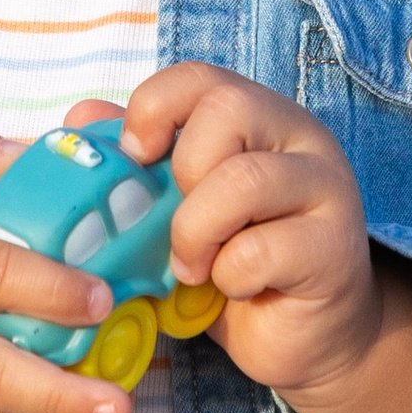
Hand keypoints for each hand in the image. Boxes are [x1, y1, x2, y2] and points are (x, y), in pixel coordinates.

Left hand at [78, 66, 411, 412]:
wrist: (303, 335)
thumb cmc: (233, 263)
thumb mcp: (176, 210)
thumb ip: (134, 164)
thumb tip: (79, 118)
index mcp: (257, 118)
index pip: (199, 77)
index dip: (154, 107)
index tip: (134, 157)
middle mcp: (298, 140)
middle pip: (229, 107)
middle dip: (183, 167)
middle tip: (173, 221)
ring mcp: (325, 189)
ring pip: (246, 178)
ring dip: (197, 230)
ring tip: (191, 267)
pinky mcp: (332, 249)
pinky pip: (260, 250)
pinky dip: (228, 276)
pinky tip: (232, 289)